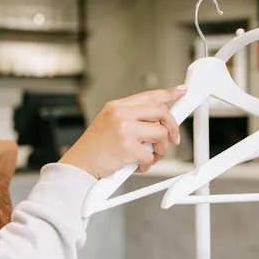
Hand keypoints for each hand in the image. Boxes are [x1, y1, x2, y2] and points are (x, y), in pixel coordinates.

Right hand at [59, 86, 186, 178]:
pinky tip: (137, 166)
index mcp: (116, 107)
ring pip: (160, 134)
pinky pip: (150, 155)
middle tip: (173, 139)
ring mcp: (123, 129)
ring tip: (150, 156)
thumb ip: (131, 120)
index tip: (180, 92)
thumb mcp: (109, 125)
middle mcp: (120, 114)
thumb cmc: (93, 149)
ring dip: (160, 150)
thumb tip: (158, 125)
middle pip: (160, 111)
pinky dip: (147, 164)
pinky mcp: (126, 147)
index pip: (149, 95)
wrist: (78, 165)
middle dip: (172, 127)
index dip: (168, 93)